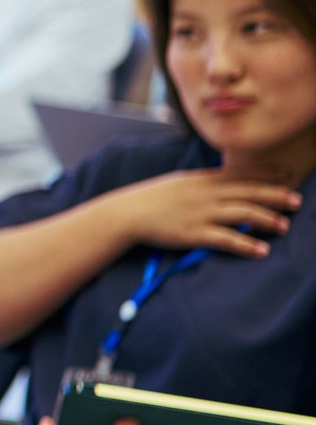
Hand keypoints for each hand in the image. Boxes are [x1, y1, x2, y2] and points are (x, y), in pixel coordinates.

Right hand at [92, 169, 298, 256]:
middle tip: (297, 201)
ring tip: (284, 226)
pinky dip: (246, 244)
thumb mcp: (181, 183)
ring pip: (242, 213)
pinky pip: (225, 239)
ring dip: (266, 219)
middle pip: (248, 192)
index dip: (267, 174)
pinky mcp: (193, 233)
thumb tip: (229, 183)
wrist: (127, 213)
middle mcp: (205, 193)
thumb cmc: (154, 199)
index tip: (288, 175)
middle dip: (275, 195)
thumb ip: (206, 182)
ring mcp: (200, 213)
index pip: (241, 173)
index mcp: (202, 179)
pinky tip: (261, 250)